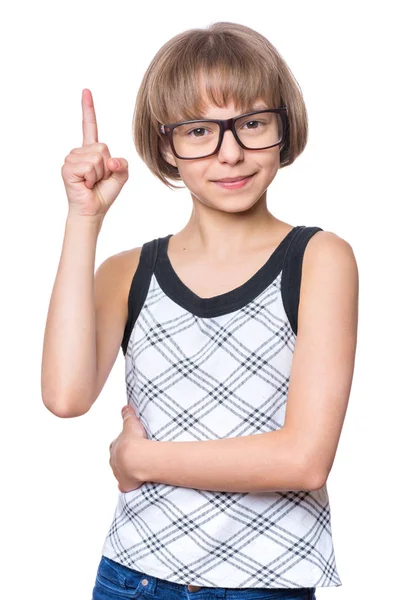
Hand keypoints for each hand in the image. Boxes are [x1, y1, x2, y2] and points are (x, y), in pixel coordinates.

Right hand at [61, 88, 128, 217]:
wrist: (93, 210)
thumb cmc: (104, 193)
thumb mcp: (121, 176)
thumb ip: (123, 164)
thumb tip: (111, 160)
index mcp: (91, 150)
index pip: (90, 126)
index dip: (88, 109)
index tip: (86, 91)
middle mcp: (79, 152)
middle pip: (102, 147)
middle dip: (106, 166)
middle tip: (99, 179)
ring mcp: (72, 159)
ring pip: (96, 157)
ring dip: (99, 174)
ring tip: (91, 182)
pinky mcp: (67, 168)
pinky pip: (89, 166)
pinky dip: (92, 178)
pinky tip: (86, 184)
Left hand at [109, 405, 147, 492]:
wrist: (136, 459)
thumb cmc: (133, 440)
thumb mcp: (131, 424)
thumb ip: (127, 415)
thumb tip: (125, 407)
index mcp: (114, 446)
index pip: (116, 445)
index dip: (122, 444)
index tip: (129, 444)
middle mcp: (113, 461)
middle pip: (116, 459)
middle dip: (123, 459)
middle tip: (134, 457)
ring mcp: (118, 473)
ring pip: (120, 472)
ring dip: (126, 471)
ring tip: (137, 469)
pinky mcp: (125, 484)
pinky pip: (125, 485)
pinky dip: (128, 485)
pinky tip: (134, 484)